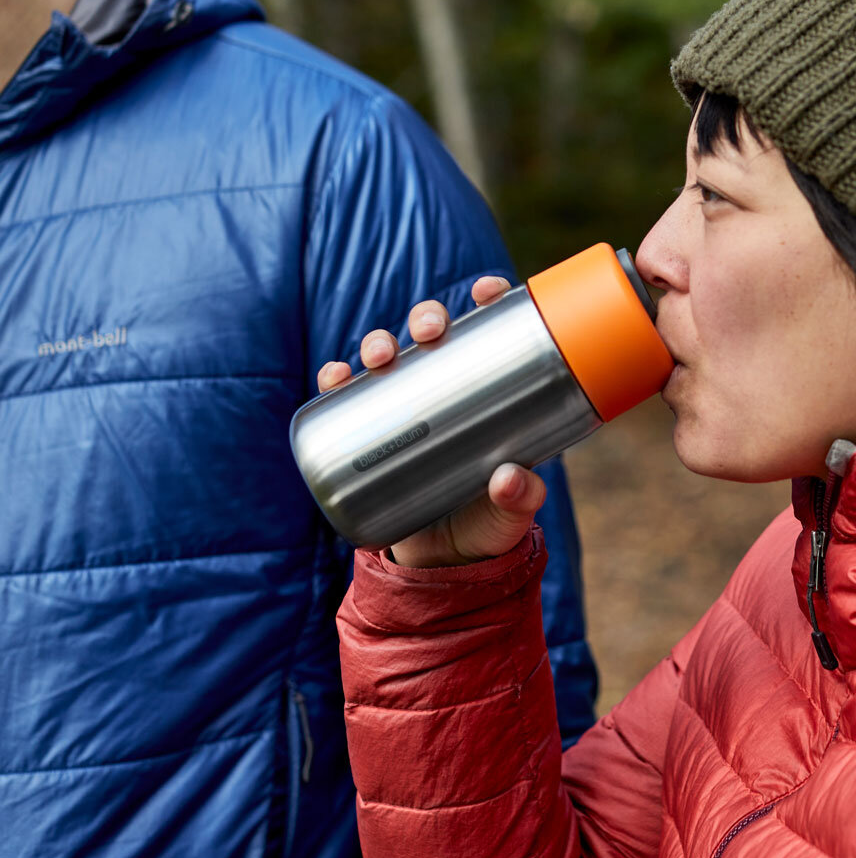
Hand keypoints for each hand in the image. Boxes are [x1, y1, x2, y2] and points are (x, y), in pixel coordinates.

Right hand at [316, 276, 545, 567]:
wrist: (439, 565)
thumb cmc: (486, 526)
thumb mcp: (509, 516)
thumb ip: (519, 501)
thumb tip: (510, 478)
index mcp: (489, 392)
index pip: (491, 332)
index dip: (487, 300)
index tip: (486, 291)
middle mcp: (444, 388)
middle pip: (433, 334)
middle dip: (426, 317)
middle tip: (428, 331)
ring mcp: (404, 406)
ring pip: (387, 356)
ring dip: (378, 342)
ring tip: (379, 357)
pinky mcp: (370, 431)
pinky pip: (347, 396)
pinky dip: (336, 380)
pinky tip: (334, 378)